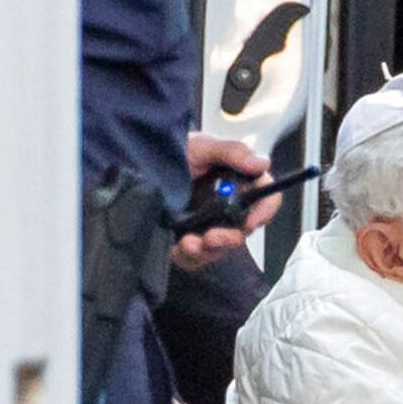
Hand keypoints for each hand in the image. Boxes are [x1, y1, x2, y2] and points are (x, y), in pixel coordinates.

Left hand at [170, 133, 282, 270]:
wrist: (136, 166)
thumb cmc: (173, 154)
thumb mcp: (201, 146)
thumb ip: (232, 152)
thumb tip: (260, 162)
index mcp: (238, 183)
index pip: (266, 198)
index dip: (265, 210)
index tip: (253, 219)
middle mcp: (229, 208)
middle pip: (243, 231)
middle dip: (229, 238)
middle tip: (213, 236)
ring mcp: (211, 227)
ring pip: (221, 249)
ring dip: (207, 249)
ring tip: (189, 243)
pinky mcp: (193, 241)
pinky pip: (197, 258)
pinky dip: (188, 255)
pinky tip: (178, 245)